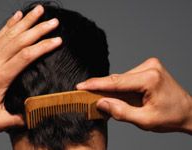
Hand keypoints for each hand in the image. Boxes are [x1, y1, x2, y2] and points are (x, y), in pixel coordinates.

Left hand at [0, 5, 61, 132]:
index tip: (57, 40)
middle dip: (40, 29)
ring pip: (11, 33)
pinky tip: (18, 16)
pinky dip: (10, 23)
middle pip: (21, 40)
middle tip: (54, 22)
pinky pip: (0, 34)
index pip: (26, 56)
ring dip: (27, 21)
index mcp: (0, 76)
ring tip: (39, 11)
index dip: (43, 46)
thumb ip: (17, 119)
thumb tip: (36, 115)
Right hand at [77, 58, 191, 132]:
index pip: (116, 81)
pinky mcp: (148, 67)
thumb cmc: (170, 117)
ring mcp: (149, 65)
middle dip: (102, 88)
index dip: (96, 84)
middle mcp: (149, 67)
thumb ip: (121, 111)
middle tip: (85, 95)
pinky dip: (121, 87)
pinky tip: (119, 96)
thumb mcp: (145, 120)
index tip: (81, 86)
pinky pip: (127, 77)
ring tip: (106, 100)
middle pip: (117, 79)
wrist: (187, 111)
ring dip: (113, 89)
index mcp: (150, 79)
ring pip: (121, 78)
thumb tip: (101, 103)